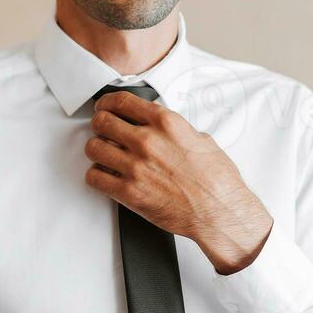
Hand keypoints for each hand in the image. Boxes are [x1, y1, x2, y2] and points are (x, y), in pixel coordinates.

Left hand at [85, 89, 272, 274]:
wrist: (219, 211)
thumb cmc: (216, 179)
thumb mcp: (199, 139)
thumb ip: (174, 129)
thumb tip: (159, 125)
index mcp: (166, 123)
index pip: (121, 101)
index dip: (106, 103)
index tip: (103, 107)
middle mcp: (147, 141)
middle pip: (102, 121)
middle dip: (100, 124)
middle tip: (102, 131)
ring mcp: (136, 167)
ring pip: (93, 148)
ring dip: (96, 150)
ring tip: (104, 155)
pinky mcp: (129, 192)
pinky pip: (94, 177)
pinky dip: (97, 176)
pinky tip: (106, 176)